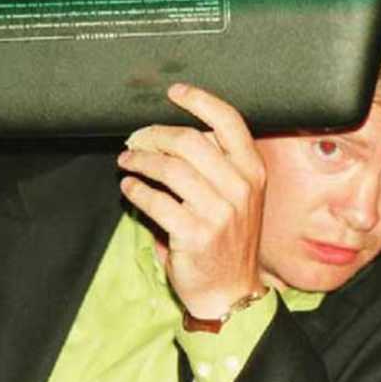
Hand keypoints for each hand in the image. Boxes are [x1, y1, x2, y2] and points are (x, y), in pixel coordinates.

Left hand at [118, 83, 267, 319]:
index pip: (230, 123)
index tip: (175, 92)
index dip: (200, 100)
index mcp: (254, 172)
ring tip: (127, 161)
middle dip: (154, 135)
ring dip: (140, 161)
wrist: (232, 289)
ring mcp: (219, 212)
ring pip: (169, 169)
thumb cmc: (230, 238)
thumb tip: (180, 131)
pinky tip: (130, 188)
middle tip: (136, 139)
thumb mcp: (240, 196)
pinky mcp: (195, 234)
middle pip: (189, 141)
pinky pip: (155, 201)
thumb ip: (221, 164)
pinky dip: (135, 190)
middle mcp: (240, 189)